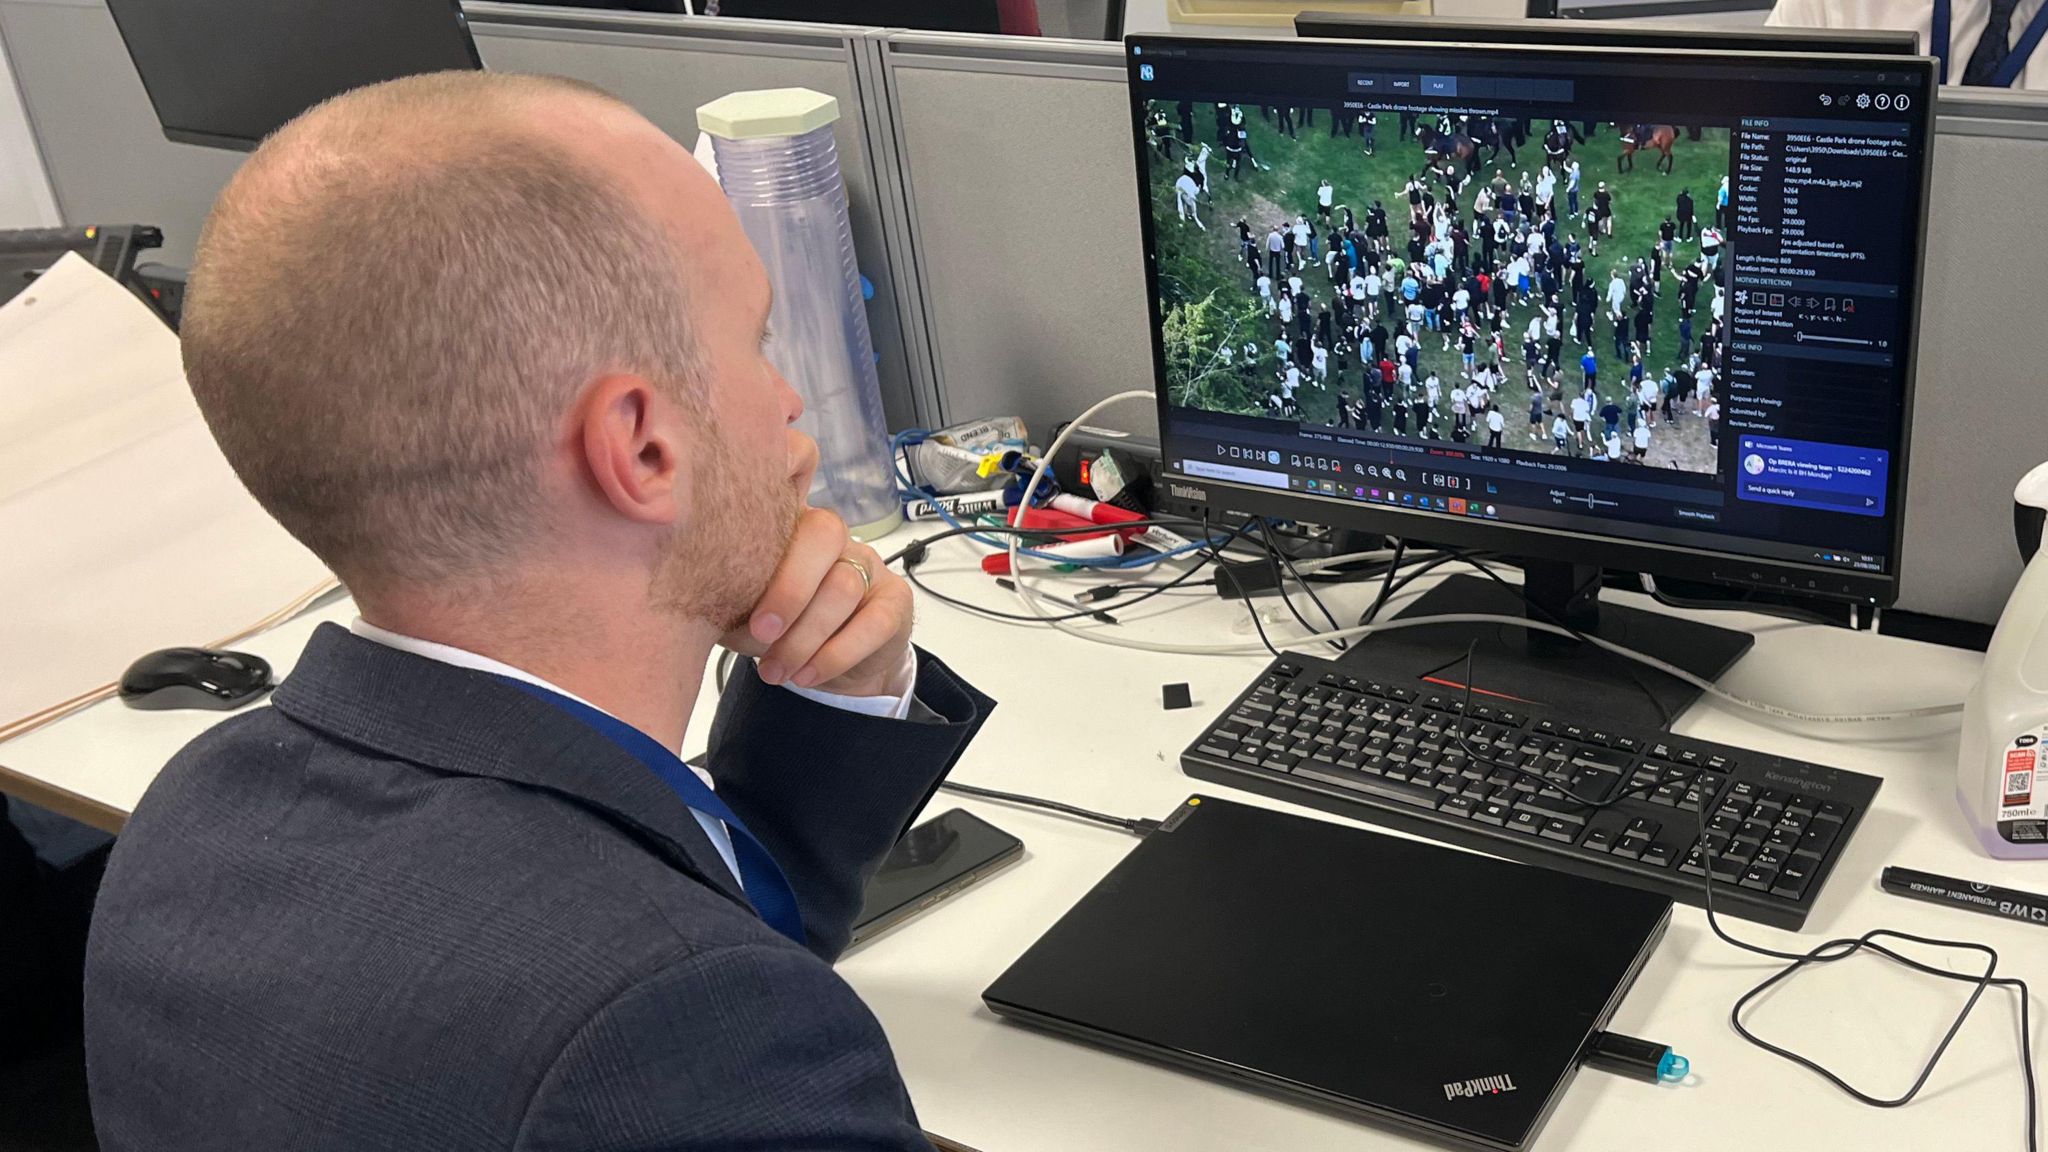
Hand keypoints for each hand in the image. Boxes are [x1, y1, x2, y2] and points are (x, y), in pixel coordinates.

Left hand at [722, 508, 914, 699]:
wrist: (829, 665)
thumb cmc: (780, 630)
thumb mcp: (745, 618)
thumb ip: (730, 605)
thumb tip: (705, 609)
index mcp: (790, 529)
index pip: (785, 513)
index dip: (768, 562)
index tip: (746, 616)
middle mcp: (834, 539)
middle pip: (823, 537)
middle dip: (790, 592)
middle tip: (762, 637)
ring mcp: (868, 565)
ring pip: (843, 586)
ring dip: (806, 637)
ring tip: (778, 671)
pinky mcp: (895, 599)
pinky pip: (873, 622)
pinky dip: (836, 655)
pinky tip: (809, 675)